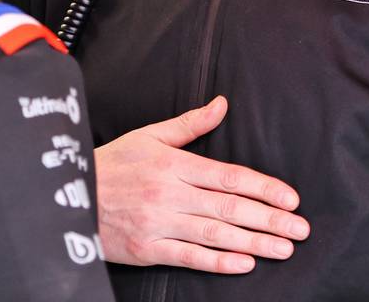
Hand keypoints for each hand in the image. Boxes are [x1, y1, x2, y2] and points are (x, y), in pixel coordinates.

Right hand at [94, 95, 308, 273]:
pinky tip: (245, 263)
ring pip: (215, 233)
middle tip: (300, 229)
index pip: (229, 176)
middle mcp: (170, 193)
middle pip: (229, 207)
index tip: (291, 198)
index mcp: (174, 164)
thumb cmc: (112, 164)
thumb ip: (189, 124)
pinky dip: (219, 261)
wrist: (69, 193)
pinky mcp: (148, 248)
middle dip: (270, 219)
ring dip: (255, 242)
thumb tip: (222, 104)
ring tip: (283, 249)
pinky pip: (189, 256)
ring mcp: (159, 222)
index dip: (264, 188)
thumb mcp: (148, 136)